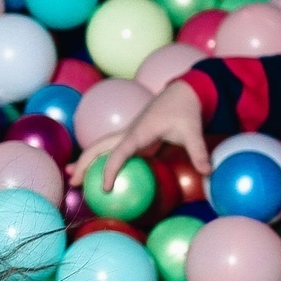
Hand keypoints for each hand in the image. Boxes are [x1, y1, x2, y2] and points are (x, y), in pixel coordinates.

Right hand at [66, 79, 208, 188]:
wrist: (183, 92)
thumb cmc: (185, 110)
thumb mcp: (193, 131)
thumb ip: (198, 151)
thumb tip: (208, 171)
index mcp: (140, 131)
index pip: (119, 152)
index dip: (110, 169)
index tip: (104, 187)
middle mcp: (129, 132)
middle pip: (98, 147)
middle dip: (84, 163)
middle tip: (72, 182)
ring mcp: (129, 134)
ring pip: (101, 147)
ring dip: (85, 161)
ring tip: (72, 179)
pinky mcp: (133, 138)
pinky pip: (112, 151)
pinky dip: (100, 161)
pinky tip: (95, 175)